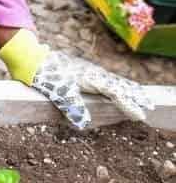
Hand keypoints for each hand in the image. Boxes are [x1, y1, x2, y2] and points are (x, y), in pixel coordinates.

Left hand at [0, 29, 153, 129]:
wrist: (31, 57)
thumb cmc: (45, 75)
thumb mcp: (58, 93)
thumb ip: (73, 108)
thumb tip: (84, 124)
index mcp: (91, 79)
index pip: (116, 94)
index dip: (129, 105)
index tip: (141, 116)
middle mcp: (93, 73)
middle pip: (120, 85)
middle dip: (135, 95)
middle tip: (150, 105)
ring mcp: (88, 71)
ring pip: (114, 80)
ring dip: (128, 89)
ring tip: (140, 96)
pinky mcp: (82, 70)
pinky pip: (105, 78)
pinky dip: (117, 84)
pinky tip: (115, 88)